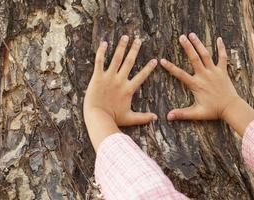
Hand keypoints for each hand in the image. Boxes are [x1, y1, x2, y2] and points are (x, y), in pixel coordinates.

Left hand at [84, 35, 157, 149]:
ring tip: (125, 37)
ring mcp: (109, 78)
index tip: (154, 60)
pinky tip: (104, 43)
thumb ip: (144, 117)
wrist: (97, 117)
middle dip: (135, 50)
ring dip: (121, 47)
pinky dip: (101, 52)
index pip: (141, 76)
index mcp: (128, 89)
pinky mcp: (97, 77)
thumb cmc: (113, 119)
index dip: (148, 68)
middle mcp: (120, 81)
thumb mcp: (130, 118)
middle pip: (129, 62)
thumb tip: (156, 118)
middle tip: (139, 40)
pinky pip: (99, 62)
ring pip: (116, 59)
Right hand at [160, 33, 239, 120]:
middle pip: (194, 58)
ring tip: (192, 34)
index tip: (162, 60)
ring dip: (199, 44)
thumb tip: (167, 117)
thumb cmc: (213, 111)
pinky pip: (222, 57)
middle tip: (181, 37)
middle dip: (187, 47)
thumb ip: (181, 114)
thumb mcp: (196, 113)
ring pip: (206, 54)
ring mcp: (214, 72)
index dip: (170, 67)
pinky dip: (221, 48)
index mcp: (196, 84)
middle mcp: (204, 75)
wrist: (231, 108)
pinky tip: (219, 39)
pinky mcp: (222, 71)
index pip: (180, 74)